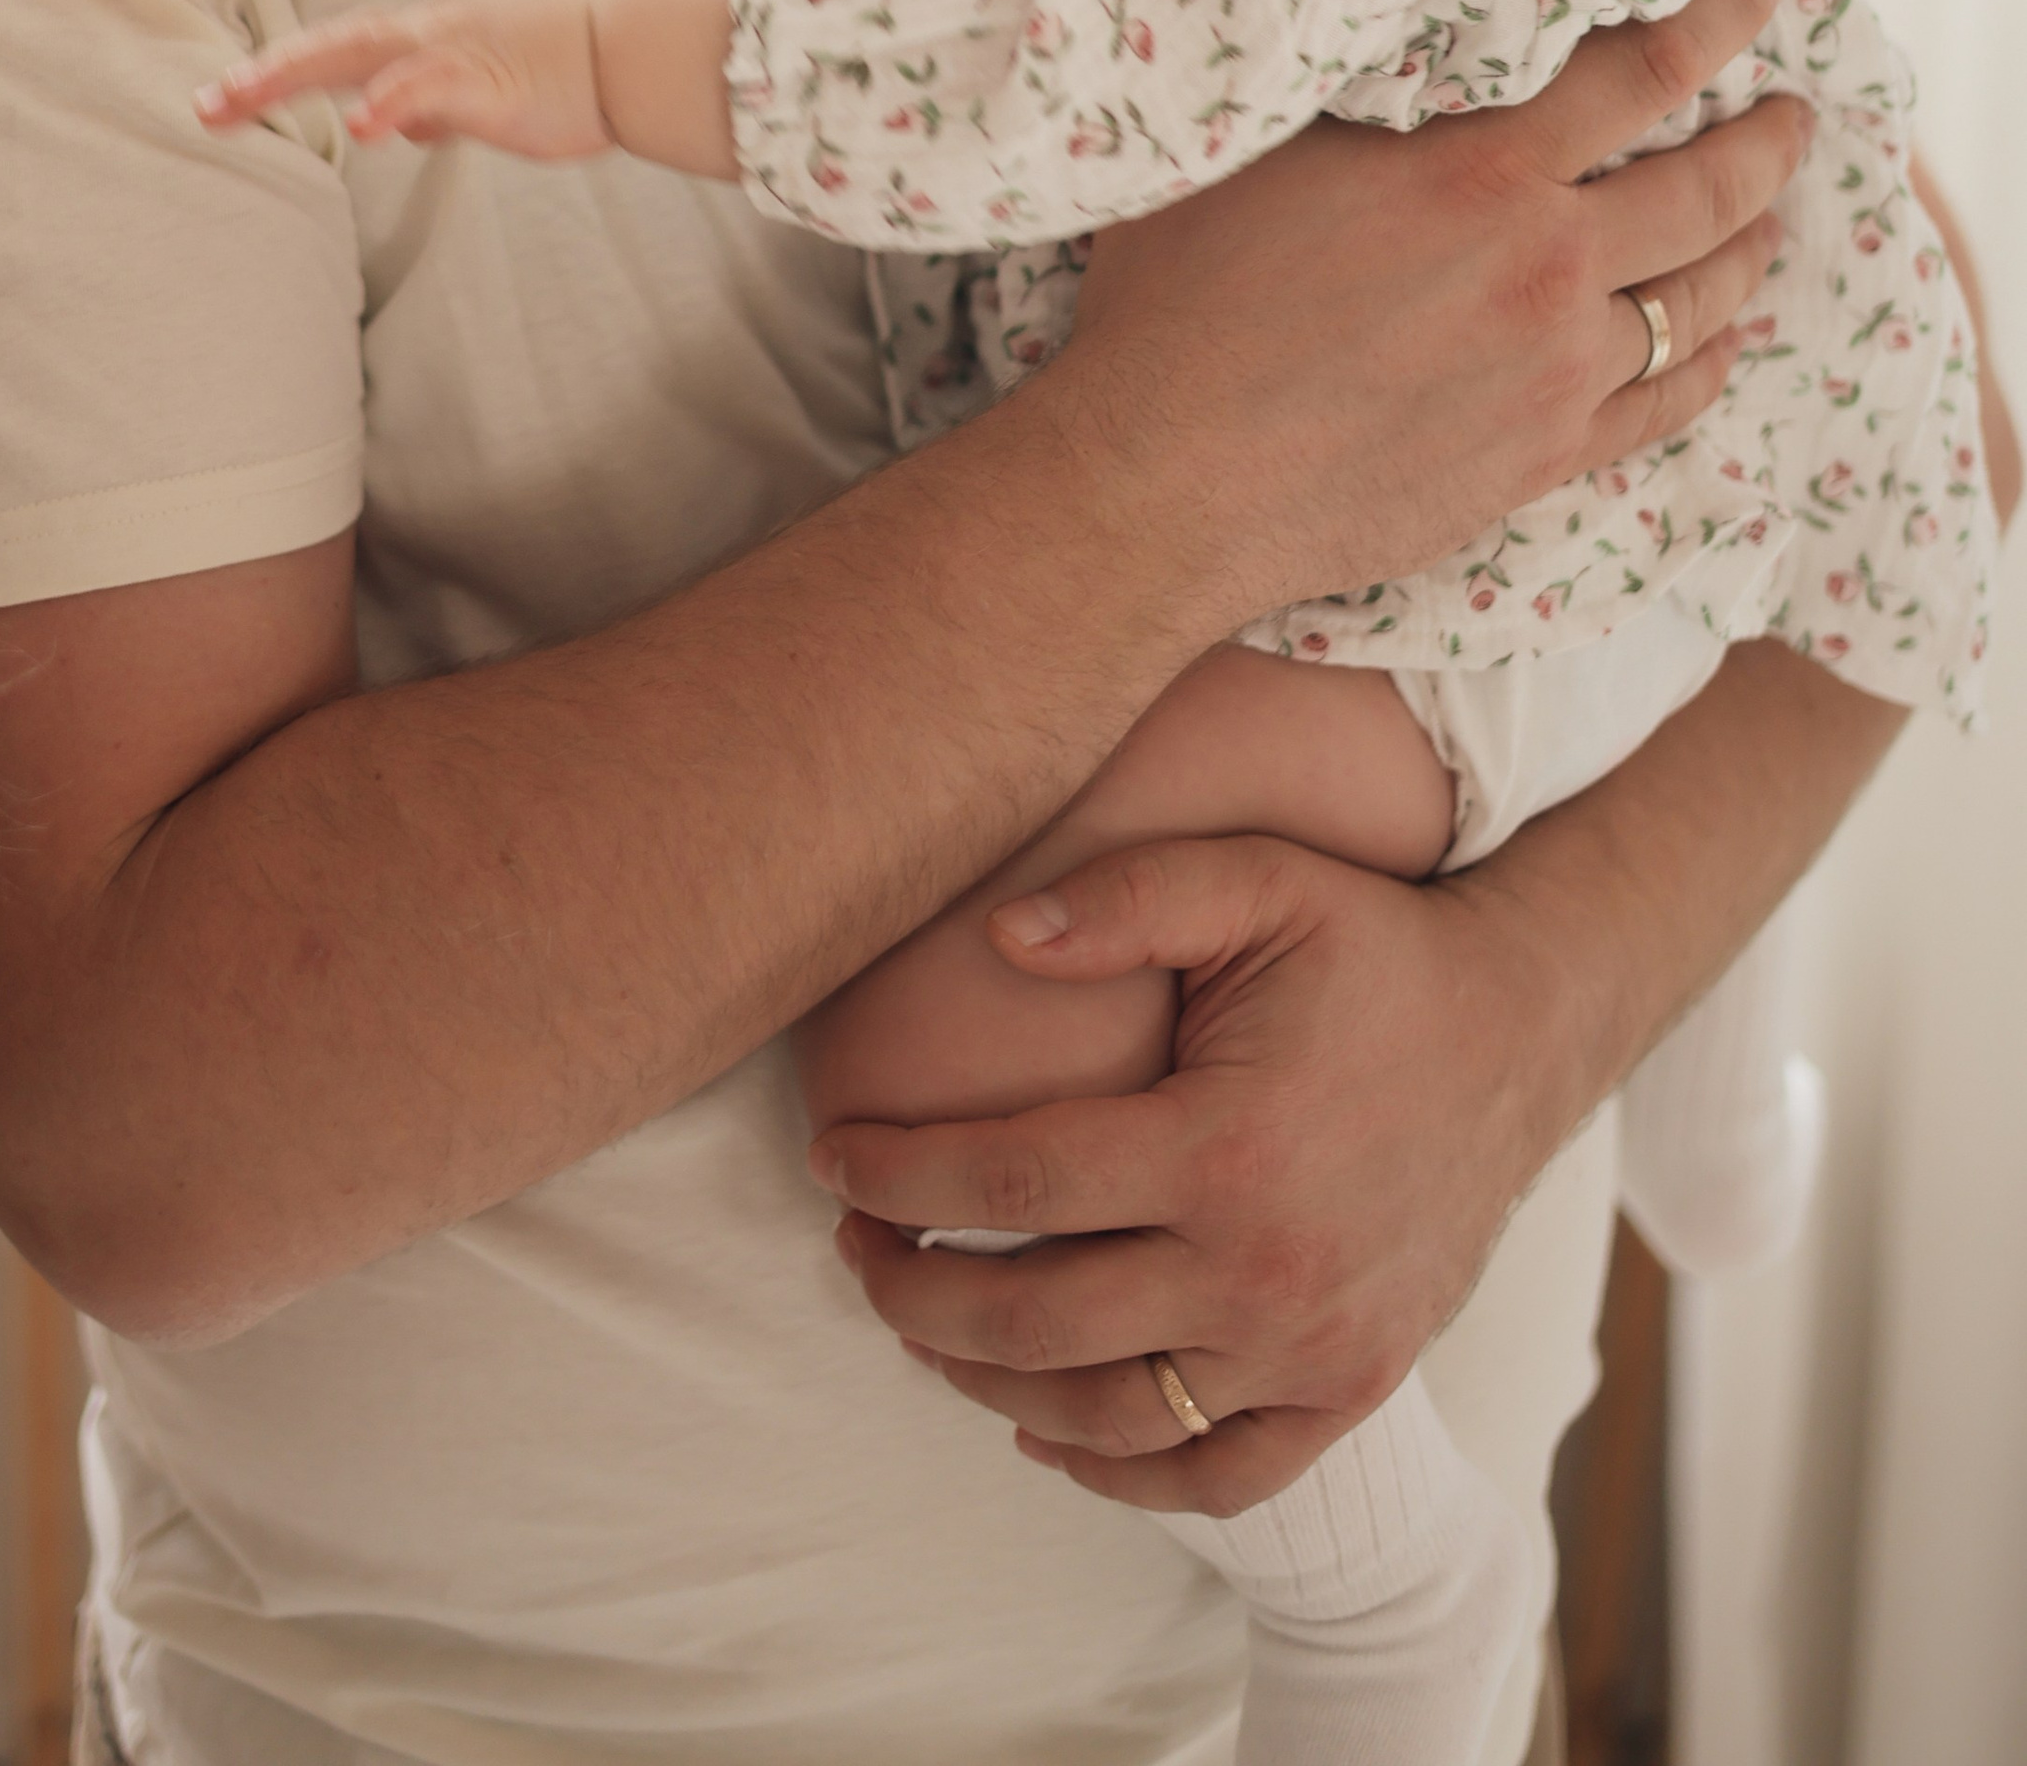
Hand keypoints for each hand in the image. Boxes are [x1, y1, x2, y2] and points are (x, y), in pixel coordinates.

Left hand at [196, 0, 610, 156]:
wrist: (633, 53)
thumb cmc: (563, 75)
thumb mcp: (482, 97)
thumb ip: (432, 107)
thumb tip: (391, 127)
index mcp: (423, 43)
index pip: (335, 56)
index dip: (276, 74)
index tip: (220, 102)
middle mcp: (427, 38)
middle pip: (329, 50)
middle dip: (263, 77)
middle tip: (204, 107)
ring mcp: (456, 54)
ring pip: (363, 56)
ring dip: (298, 73)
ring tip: (241, 97)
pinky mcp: (492, 82)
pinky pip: (433, 88)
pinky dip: (393, 102)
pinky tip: (361, 125)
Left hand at [813, 830, 1565, 1516]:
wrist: (1522, 1030)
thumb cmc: (1372, 943)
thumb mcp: (1256, 876)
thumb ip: (1125, 894)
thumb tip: (995, 933)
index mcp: (1227, 1145)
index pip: (1013, 1181)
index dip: (900, 1176)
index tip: (833, 1156)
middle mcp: (1266, 1270)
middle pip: (1036, 1323)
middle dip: (912, 1293)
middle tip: (852, 1249)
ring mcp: (1314, 1348)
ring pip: (1107, 1418)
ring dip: (987, 1386)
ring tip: (922, 1324)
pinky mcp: (1352, 1390)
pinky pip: (1216, 1478)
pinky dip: (1116, 1473)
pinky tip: (1042, 1427)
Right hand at [1042, 0, 1810, 630]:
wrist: (1166, 476)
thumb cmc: (1178, 297)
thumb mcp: (1254, 144)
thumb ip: (1354, 84)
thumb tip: (1396, 19)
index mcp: (1480, 170)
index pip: (1641, 68)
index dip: (1719, 12)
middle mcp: (1542, 265)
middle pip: (1704, 189)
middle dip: (1769, 142)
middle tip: (1800, 115)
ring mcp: (1553, 372)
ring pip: (1699, 301)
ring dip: (1749, 252)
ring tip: (1773, 223)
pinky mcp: (1538, 460)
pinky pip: (1663, 406)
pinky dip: (1711, 364)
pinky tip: (1729, 345)